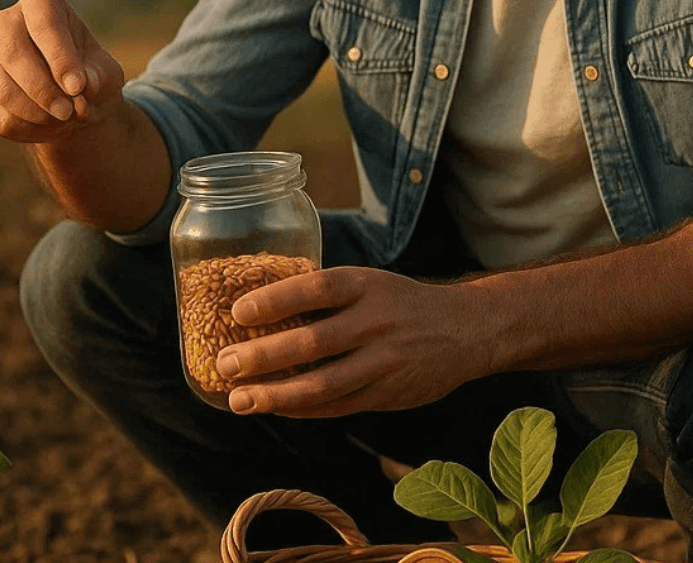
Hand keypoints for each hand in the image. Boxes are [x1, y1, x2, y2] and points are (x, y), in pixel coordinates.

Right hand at [0, 0, 125, 143]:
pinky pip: (0, 115)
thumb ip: (99, 78)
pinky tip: (50, 127)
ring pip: (2, 88)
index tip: (77, 87)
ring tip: (65, 120)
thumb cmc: (90, 75)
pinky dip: (29, 129)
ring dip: (36, 112)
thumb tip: (83, 88)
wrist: (72, 99)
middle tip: (68, 112)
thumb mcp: (106, 74)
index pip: (43, 22)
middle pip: (12, 52)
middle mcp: (5, 23)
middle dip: (42, 88)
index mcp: (39, 6)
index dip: (59, 57)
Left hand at [215, 267, 495, 417]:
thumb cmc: (401, 303)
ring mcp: (383, 362)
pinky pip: (336, 406)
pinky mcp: (387, 393)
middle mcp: (374, 322)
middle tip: (225, 363)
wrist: (467, 330)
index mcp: (365, 285)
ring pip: (321, 384)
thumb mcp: (370, 282)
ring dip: (275, 395)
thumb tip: (259, 308)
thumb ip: (326, 297)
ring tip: (239, 399)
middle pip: (311, 342)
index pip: (314, 289)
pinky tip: (275, 408)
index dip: (274, 300)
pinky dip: (301, 410)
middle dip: (262, 356)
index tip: (238, 310)